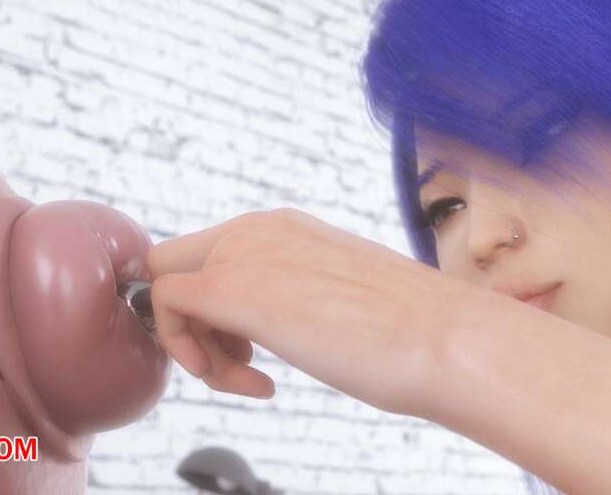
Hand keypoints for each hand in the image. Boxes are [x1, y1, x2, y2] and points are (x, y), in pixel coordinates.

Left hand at [146, 207, 474, 416]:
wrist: (446, 339)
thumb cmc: (409, 332)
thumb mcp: (336, 297)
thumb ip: (293, 293)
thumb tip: (275, 318)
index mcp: (283, 227)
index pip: (207, 255)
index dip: (211, 307)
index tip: (249, 349)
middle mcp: (256, 227)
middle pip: (175, 266)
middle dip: (194, 322)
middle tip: (242, 363)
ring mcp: (241, 253)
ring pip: (164, 288)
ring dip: (197, 345)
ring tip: (251, 380)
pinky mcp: (233, 288)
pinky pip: (164, 307)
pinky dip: (190, 354)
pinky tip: (253, 384)